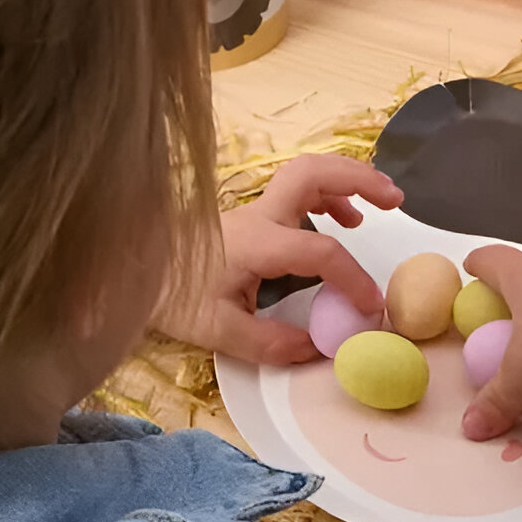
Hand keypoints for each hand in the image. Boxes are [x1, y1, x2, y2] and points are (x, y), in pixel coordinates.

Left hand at [156, 155, 402, 363]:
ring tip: (382, 204)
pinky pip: (300, 190)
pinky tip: (345, 219)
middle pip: (315, 172)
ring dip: (350, 181)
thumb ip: (270, 343)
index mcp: (257, 243)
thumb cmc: (169, 295)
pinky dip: (331, 196)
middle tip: (395, 200)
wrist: (125, 269)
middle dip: (360, 179)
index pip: (322, 251)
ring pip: (309, 172)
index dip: (354, 277)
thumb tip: (318, 349)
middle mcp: (261, 216)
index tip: (372, 306)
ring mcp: (256, 210)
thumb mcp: (218, 330)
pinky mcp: (253, 215)